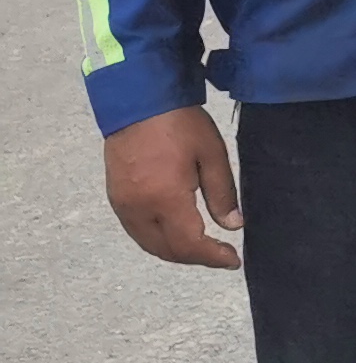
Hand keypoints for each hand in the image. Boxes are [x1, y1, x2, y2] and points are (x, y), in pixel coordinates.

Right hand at [103, 106, 243, 269]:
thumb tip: (233, 225)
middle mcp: (138, 209)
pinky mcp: (115, 197)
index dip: (212, 257)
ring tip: (202, 247)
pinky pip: (136, 231)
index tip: (233, 260)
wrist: (139, 101)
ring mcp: (122, 204)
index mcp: (164, 199)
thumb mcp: (213, 154)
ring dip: (175, 251)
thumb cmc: (181, 124)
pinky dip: (157, 240)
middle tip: (220, 255)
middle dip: (195, 258)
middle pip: (166, 250)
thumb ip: (223, 193)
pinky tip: (175, 233)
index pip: (189, 244)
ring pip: (149, 243)